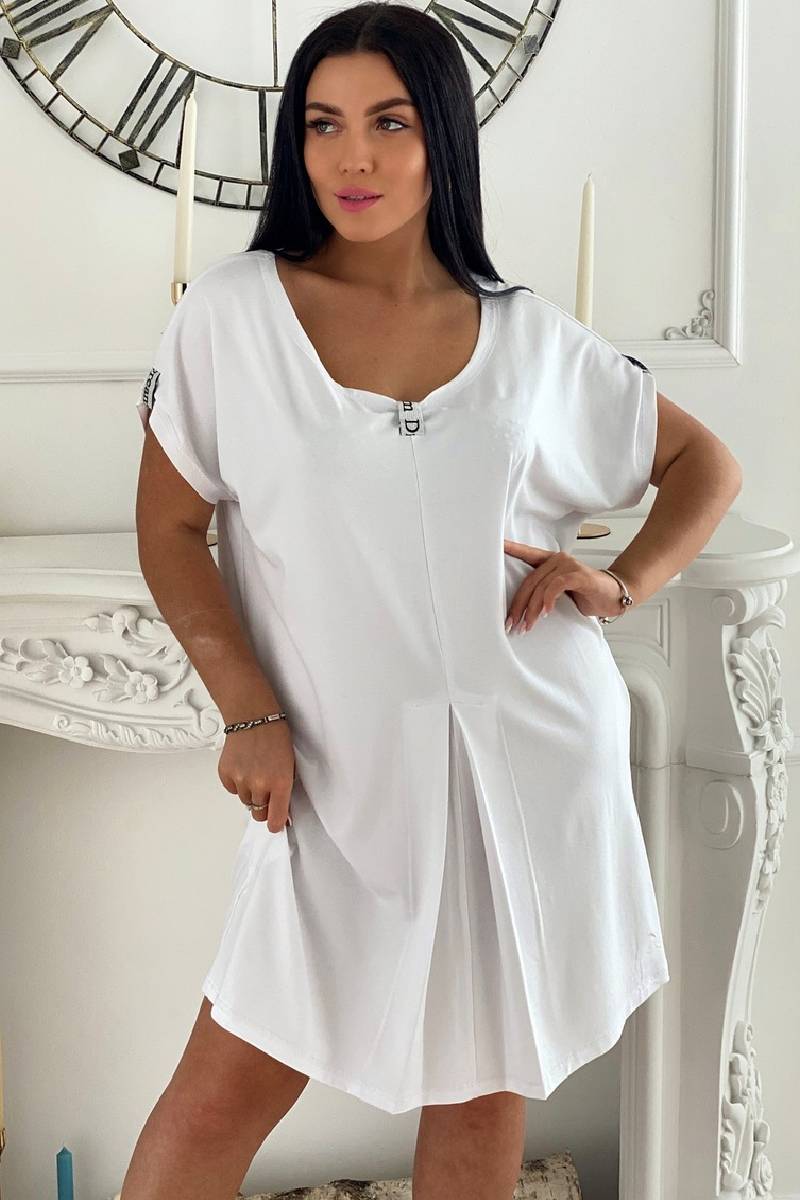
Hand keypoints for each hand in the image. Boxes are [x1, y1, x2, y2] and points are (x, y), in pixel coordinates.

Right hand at [218, 719, 295, 830]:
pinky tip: (243, 766)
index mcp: (280, 783)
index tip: (276, 823)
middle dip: (264, 806)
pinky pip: (232, 790)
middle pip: (259, 813)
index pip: (275, 820)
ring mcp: (241, 780)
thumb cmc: (276, 736)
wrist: (253, 717)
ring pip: (245, 801)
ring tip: (255, 770)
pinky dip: (237, 783)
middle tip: (266, 789)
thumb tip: (282, 810)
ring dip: (250, 792)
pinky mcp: (225, 775)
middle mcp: (260, 785)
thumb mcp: (290, 764)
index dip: (276, 823)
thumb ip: (285, 789)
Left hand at [503, 539, 624, 629]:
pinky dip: (549, 600)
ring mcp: (569, 565)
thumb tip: (520, 609)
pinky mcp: (579, 575)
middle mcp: (558, 559)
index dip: (512, 549)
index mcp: (550, 562)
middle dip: (518, 605)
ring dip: (532, 609)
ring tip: (528, 625)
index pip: (527, 554)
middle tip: (512, 623)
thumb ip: (543, 593)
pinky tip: (547, 613)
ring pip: (541, 586)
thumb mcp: (559, 594)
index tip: (496, 544)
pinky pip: (557, 586)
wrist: (613, 597)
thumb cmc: (586, 595)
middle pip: (529, 581)